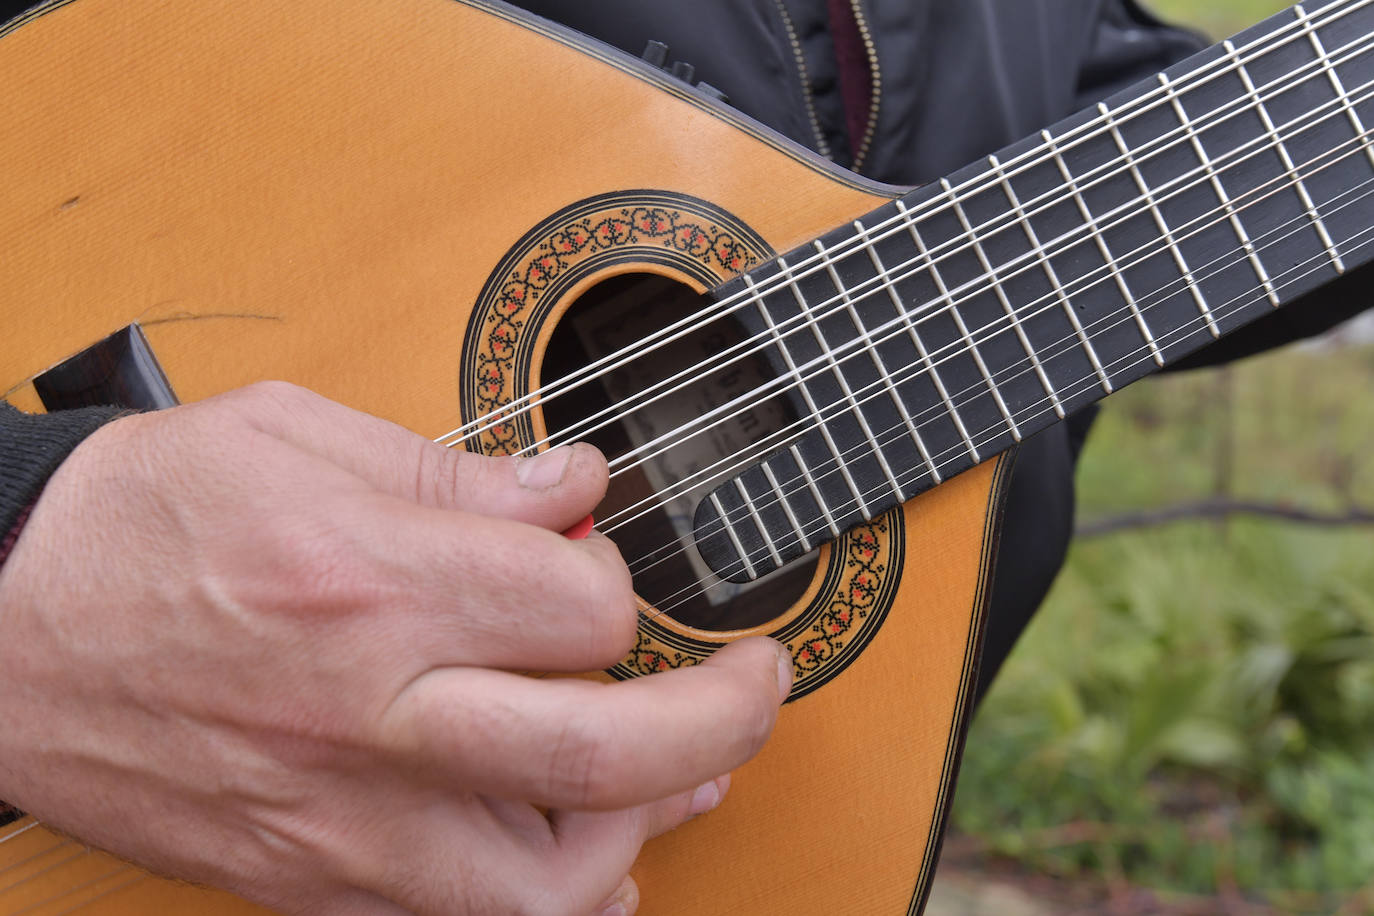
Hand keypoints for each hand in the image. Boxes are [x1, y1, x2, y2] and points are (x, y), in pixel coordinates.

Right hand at [0, 382, 788, 915]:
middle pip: (603, 749)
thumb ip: (453, 470)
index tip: (594, 554)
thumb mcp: (288, 435)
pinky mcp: (309, 880)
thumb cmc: (136, 522)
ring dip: (648, 823)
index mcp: (366, 579)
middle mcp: (365, 712)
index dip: (618, 575)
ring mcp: (340, 818)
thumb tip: (578, 486)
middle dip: (721, 716)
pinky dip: (554, 900)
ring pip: (547, 880)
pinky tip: (592, 856)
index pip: (580, 602)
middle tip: (759, 682)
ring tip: (689, 771)